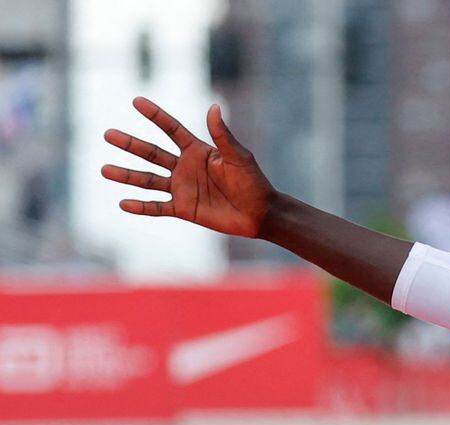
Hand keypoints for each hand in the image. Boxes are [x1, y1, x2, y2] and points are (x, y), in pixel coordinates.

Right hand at [101, 97, 273, 238]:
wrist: (260, 214)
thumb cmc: (254, 183)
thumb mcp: (239, 157)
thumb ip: (223, 136)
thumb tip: (214, 107)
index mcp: (197, 151)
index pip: (171, 129)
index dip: (155, 116)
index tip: (137, 101)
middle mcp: (185, 167)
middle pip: (151, 153)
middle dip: (130, 144)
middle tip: (107, 134)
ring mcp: (182, 188)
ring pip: (148, 180)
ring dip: (127, 175)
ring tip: (104, 170)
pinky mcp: (184, 209)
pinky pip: (158, 207)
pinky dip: (141, 207)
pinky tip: (123, 203)